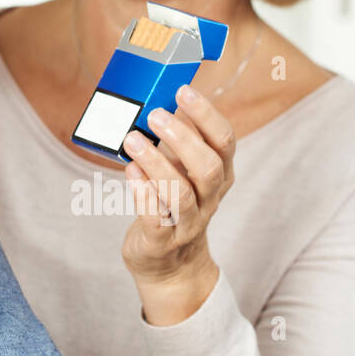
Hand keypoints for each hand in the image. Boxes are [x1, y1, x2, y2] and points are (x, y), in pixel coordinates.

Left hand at [119, 83, 236, 324]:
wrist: (169, 264)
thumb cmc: (172, 203)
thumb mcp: (183, 171)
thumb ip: (177, 142)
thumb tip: (161, 98)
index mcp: (219, 174)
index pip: (224, 142)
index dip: (207, 115)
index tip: (183, 91)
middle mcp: (209, 198)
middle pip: (209, 168)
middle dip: (184, 138)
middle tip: (156, 114)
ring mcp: (188, 223)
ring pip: (181, 194)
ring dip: (157, 164)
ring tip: (133, 139)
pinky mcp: (162, 241)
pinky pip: (156, 217)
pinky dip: (142, 192)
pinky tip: (130, 171)